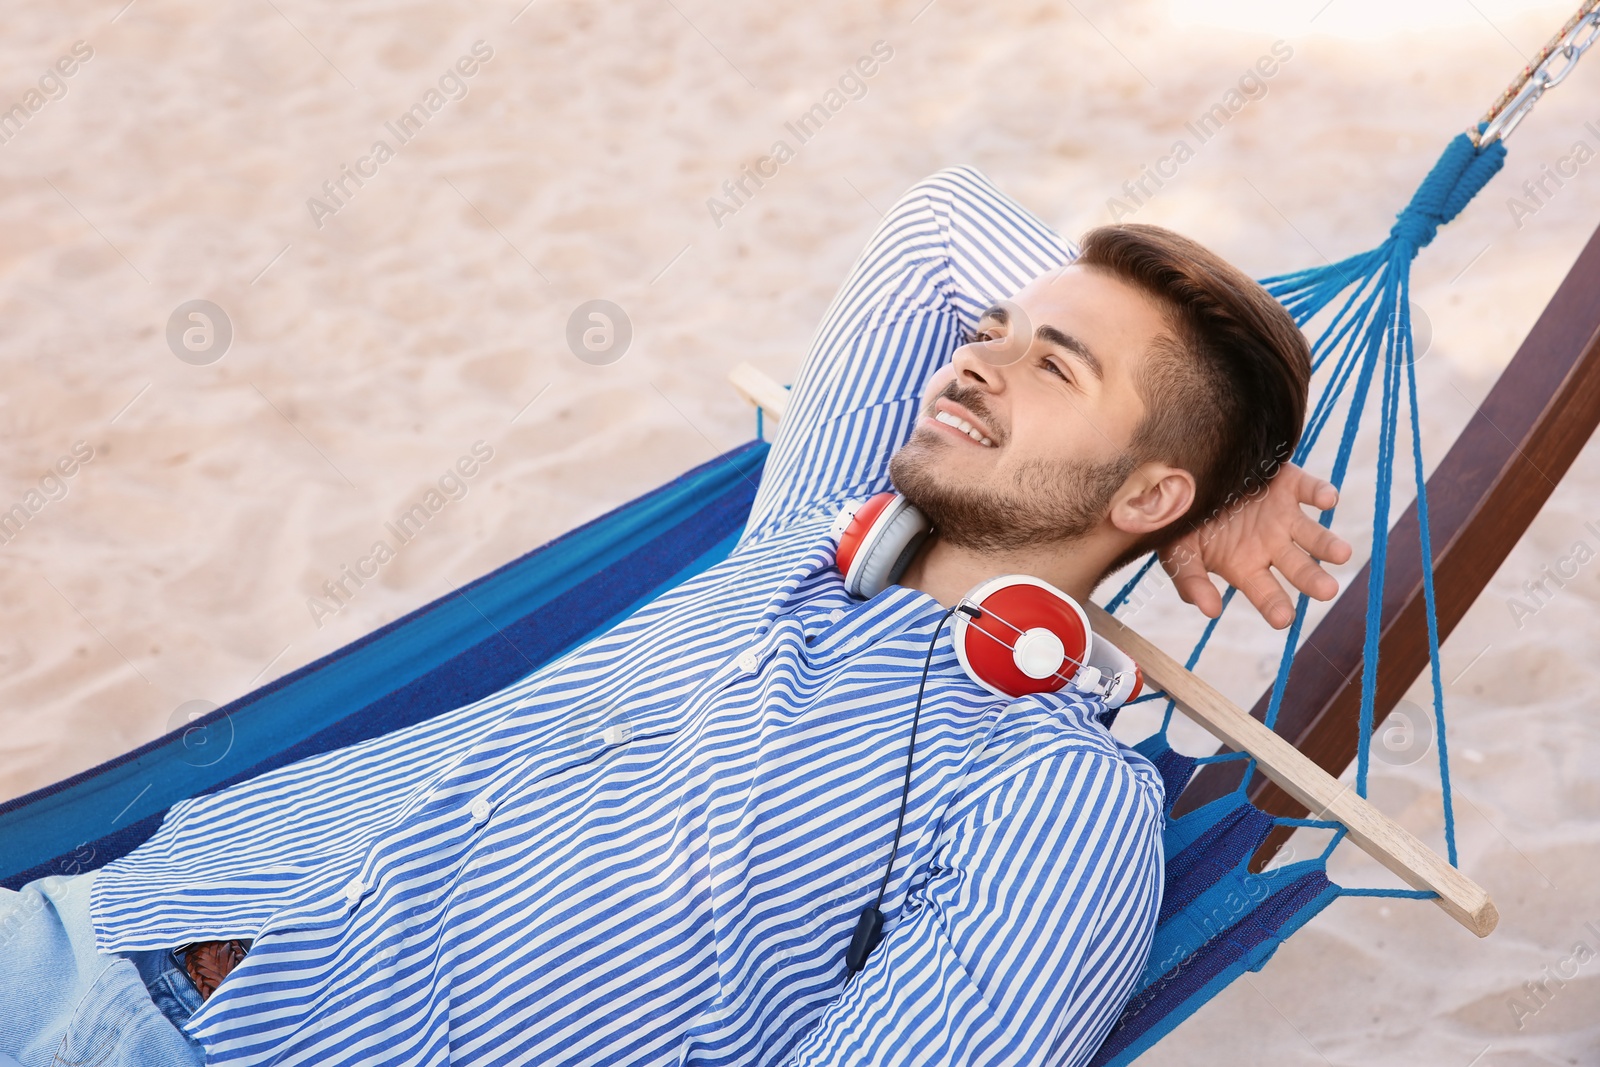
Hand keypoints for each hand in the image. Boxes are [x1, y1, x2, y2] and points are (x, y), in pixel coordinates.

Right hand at [1158, 463, 1352, 629]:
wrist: (1184, 477)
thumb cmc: (1181, 520)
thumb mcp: (1177, 551)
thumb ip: (1191, 580)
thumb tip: (1211, 611)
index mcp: (1245, 566)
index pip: (1266, 594)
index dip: (1275, 606)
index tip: (1284, 619)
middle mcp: (1270, 545)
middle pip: (1299, 568)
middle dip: (1313, 580)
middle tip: (1327, 590)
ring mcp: (1282, 516)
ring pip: (1312, 534)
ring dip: (1327, 544)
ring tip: (1341, 554)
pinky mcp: (1289, 484)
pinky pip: (1310, 490)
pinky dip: (1320, 494)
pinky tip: (1327, 501)